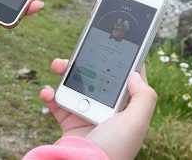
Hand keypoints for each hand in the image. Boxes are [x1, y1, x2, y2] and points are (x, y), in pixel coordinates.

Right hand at [40, 58, 157, 159]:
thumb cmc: (113, 149)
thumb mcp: (137, 122)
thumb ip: (144, 96)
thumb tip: (135, 73)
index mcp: (128, 110)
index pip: (130, 80)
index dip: (126, 61)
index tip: (119, 42)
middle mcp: (109, 112)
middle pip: (100, 77)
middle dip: (89, 61)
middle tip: (81, 50)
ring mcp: (88, 116)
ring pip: (78, 85)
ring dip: (66, 72)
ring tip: (57, 65)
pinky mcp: (69, 123)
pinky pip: (58, 103)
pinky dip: (50, 94)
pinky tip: (47, 92)